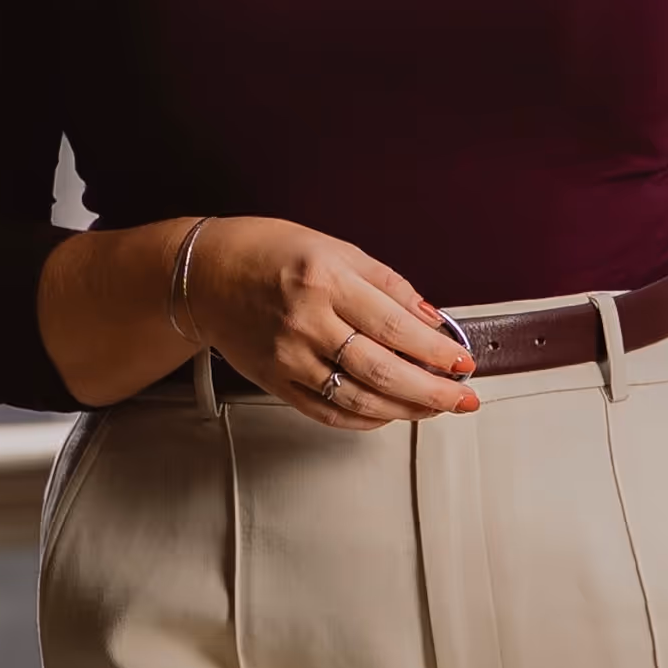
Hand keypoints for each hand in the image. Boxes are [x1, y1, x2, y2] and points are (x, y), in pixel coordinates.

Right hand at [182, 218, 476, 428]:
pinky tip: (390, 413)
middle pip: (382, 371)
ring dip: (406, 410)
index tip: (462, 361)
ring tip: (435, 407)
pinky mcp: (275, 382)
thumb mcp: (335, 248)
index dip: (436, 351)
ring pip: (359, 399)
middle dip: (432, 391)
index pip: (395, 326)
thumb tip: (432, 319)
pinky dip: (366, 419)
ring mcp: (288, 358)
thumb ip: (388, 285)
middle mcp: (305, 322)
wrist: (204, 275)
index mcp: (325, 280)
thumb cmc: (266, 252)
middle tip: (463, 397)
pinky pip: (328, 413)